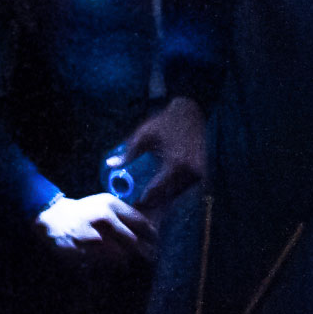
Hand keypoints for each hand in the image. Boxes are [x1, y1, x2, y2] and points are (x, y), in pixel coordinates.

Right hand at [36, 192, 156, 268]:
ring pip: (121, 257)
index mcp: (110, 205)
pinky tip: (111, 266)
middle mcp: (103, 220)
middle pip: (134, 243)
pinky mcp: (84, 253)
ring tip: (130, 262)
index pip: (141, 222)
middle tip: (150, 257)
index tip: (156, 240)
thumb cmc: (84, 211)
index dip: (152, 234)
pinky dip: (110, 268)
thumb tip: (149, 227)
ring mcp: (93, 238)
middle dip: (144, 252)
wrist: (53, 217)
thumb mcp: (104, 203)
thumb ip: (125, 213)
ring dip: (127, 262)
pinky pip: (104, 266)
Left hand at [110, 96, 207, 212]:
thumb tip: (110, 164)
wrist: (193, 111)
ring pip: (178, 192)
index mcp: (176, 165)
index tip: (135, 201)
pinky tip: (164, 189)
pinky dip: (174, 189)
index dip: (145, 198)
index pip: (158, 190)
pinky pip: (186, 186)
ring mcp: (199, 173)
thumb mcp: (145, 135)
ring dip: (165, 196)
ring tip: (150, 196)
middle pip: (169, 195)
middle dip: (155, 200)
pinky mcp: (203, 171)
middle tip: (140, 202)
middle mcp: (191, 172)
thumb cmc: (166, 122)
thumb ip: (129, 152)